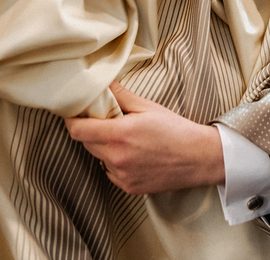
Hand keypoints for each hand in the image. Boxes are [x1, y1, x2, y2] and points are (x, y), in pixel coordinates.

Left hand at [65, 81, 224, 194]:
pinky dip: (114, 162)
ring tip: (124, 138)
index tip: (74, 113)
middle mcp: (116, 158)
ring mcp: (121, 175)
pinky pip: (110, 172)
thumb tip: (102, 82)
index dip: (72, 120)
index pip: (78, 130)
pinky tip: (132, 154)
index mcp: (119, 135)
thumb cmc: (175, 130)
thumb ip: (120, 95)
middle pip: (86, 143)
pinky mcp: (128, 187)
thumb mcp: (147, 107)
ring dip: (103, 146)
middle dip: (90, 130)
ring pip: (98, 158)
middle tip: (105, 120)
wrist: (197, 158)